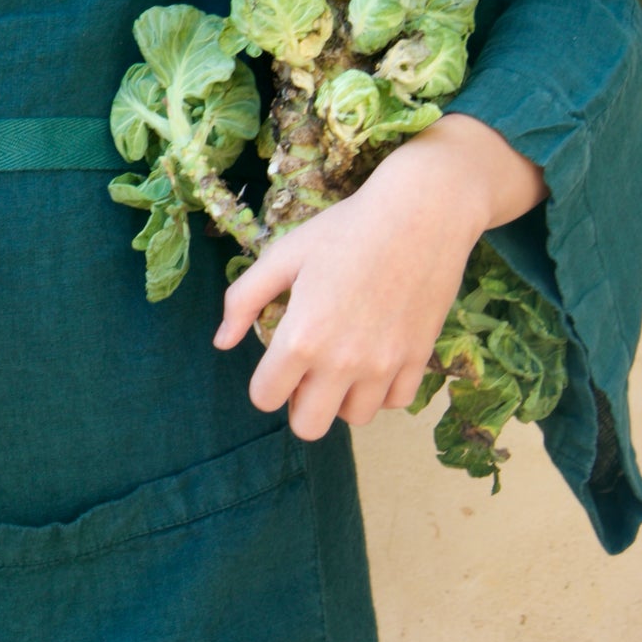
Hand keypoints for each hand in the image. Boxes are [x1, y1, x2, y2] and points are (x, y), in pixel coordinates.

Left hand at [212, 114, 544, 439]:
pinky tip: (375, 358)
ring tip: (342, 361)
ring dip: (342, 398)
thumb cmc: (344, 230)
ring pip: (355, 418)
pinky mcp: (419, 359)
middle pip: (309, 426)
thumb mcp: (282, 256)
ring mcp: (385, 365)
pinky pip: (395, 402)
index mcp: (301, 338)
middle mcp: (342, 362)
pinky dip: (382, 389)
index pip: (266, 398)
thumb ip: (244, 300)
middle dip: (299, 403)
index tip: (276, 362)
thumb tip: (221, 342)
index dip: (265, 382)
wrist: (420, 214)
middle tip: (306, 371)